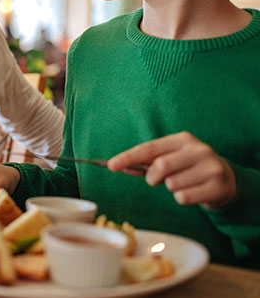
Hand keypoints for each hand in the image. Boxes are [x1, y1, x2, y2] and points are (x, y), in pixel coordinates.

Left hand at [107, 132, 236, 208]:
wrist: (226, 180)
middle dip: (152, 177)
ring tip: (181, 184)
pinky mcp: (217, 187)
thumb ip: (147, 161)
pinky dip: (181, 198)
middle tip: (156, 180)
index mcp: (183, 139)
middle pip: (160, 166)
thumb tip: (118, 164)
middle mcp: (199, 150)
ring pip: (172, 184)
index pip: (150, 148)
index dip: (128, 157)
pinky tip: (192, 192)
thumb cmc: (189, 168)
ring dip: (170, 188)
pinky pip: (183, 197)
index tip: (111, 165)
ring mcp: (210, 168)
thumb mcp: (171, 159)